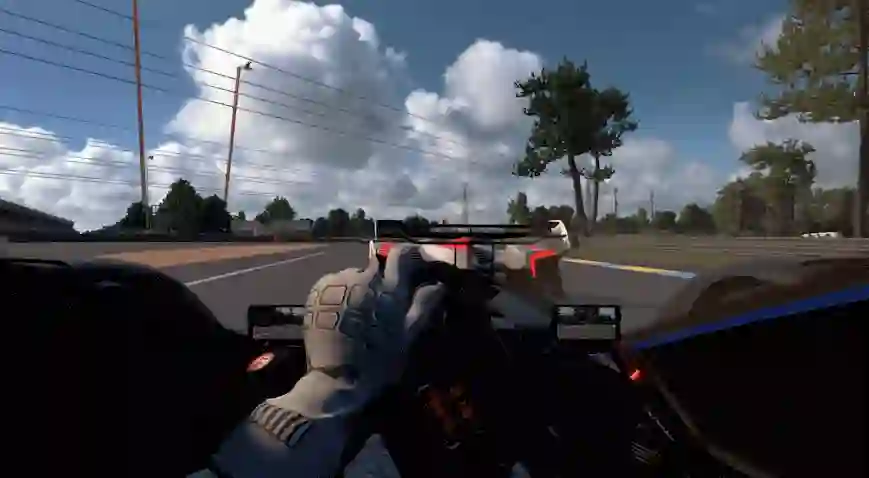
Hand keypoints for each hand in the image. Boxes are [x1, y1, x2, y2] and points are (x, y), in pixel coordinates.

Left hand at [270, 245, 444, 417]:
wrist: (336, 379)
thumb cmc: (378, 362)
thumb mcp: (407, 337)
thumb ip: (423, 306)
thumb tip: (439, 285)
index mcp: (388, 290)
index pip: (401, 255)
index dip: (411, 254)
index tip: (416, 262)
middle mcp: (362, 278)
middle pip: (375, 267)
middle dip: (380, 282)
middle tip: (379, 306)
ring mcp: (338, 283)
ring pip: (354, 276)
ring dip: (359, 288)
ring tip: (357, 315)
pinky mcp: (318, 290)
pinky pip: (334, 284)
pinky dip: (340, 295)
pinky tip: (340, 316)